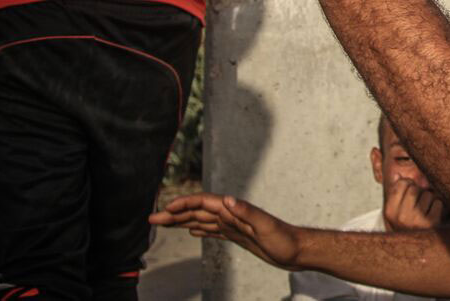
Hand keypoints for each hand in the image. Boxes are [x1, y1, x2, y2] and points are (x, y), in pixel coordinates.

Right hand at [149, 192, 299, 268]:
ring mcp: (233, 226)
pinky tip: (192, 231)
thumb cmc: (285, 239)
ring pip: (201, 220)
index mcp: (235, 210)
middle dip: (175, 213)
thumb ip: (247, 213)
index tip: (165, 209)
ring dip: (182, 221)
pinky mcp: (237, 236)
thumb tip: (228, 200)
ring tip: (163, 223)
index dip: (184, 204)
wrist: (297, 251)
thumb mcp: (266, 227)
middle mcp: (231, 215)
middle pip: (197, 211)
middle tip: (152, 218)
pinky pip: (213, 231)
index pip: (203, 203)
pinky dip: (199, 230)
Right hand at [383, 177, 444, 230]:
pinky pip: (438, 202)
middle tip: (419, 204)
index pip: (401, 183)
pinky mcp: (432, 224)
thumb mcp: (396, 210)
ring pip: (428, 194)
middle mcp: (401, 217)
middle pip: (414, 188)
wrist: (419, 248)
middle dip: (419, 192)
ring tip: (426, 211)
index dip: (408, 184)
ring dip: (429, 200)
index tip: (409, 193)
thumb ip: (396, 191)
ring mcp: (417, 221)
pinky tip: (433, 216)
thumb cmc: (408, 224)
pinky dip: (438, 206)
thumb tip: (397, 174)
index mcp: (390, 211)